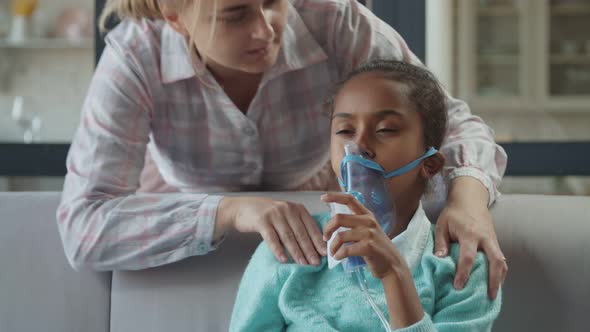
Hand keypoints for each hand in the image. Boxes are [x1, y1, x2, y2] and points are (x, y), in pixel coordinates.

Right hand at [217, 196, 325, 264]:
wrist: (243, 208)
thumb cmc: (268, 214)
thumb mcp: (286, 216)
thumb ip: (298, 226)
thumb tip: (313, 247)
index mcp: (297, 208)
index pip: (311, 226)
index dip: (318, 241)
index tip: (325, 254)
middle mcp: (287, 209)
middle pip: (301, 233)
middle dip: (310, 249)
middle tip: (316, 263)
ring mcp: (274, 214)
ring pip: (288, 236)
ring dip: (296, 252)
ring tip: (303, 264)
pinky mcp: (262, 220)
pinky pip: (272, 238)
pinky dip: (278, 250)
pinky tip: (283, 259)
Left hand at [321, 192, 407, 278]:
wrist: (392, 265)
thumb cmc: (376, 249)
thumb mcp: (368, 230)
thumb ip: (355, 224)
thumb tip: (332, 223)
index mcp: (367, 215)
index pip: (350, 199)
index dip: (335, 196)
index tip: (322, 198)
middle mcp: (368, 221)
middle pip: (339, 218)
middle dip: (327, 228)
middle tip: (325, 238)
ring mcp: (369, 234)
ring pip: (340, 236)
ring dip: (332, 246)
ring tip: (332, 253)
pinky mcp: (368, 247)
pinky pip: (345, 250)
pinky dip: (338, 254)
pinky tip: (338, 257)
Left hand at [434, 177, 507, 299]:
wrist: (470, 199)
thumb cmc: (453, 213)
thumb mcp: (442, 225)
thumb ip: (440, 243)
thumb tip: (439, 260)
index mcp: (470, 234)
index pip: (468, 257)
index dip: (463, 273)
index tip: (458, 286)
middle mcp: (485, 238)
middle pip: (495, 261)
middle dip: (494, 280)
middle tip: (489, 296)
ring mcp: (493, 240)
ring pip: (502, 261)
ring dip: (500, 278)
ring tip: (494, 294)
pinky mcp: (495, 241)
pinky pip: (501, 258)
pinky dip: (500, 271)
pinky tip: (495, 282)